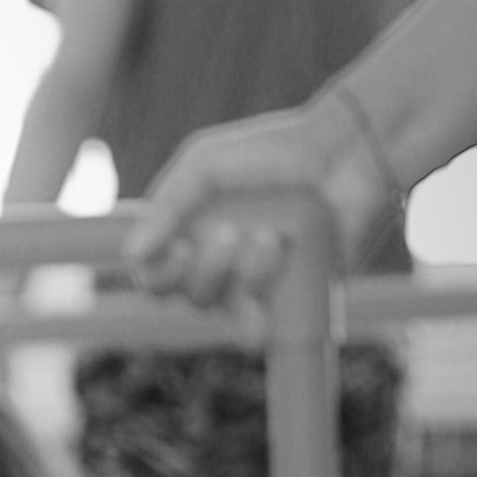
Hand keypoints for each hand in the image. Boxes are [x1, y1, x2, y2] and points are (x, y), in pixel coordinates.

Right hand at [124, 95, 394, 309]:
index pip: (157, 279)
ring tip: (276, 235)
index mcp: (193, 237)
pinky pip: (260, 325)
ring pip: (223, 306)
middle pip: (188, 296)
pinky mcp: (291, 298)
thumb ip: (167, 203)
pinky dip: (264, 303)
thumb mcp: (205, 163)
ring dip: (245, 271)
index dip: (158, 275)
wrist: (347, 153)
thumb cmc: (275, 151)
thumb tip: (130, 256)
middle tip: (232, 232)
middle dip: (207, 268)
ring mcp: (257, 285)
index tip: (176, 249)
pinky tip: (280, 264)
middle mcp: (222, 266)